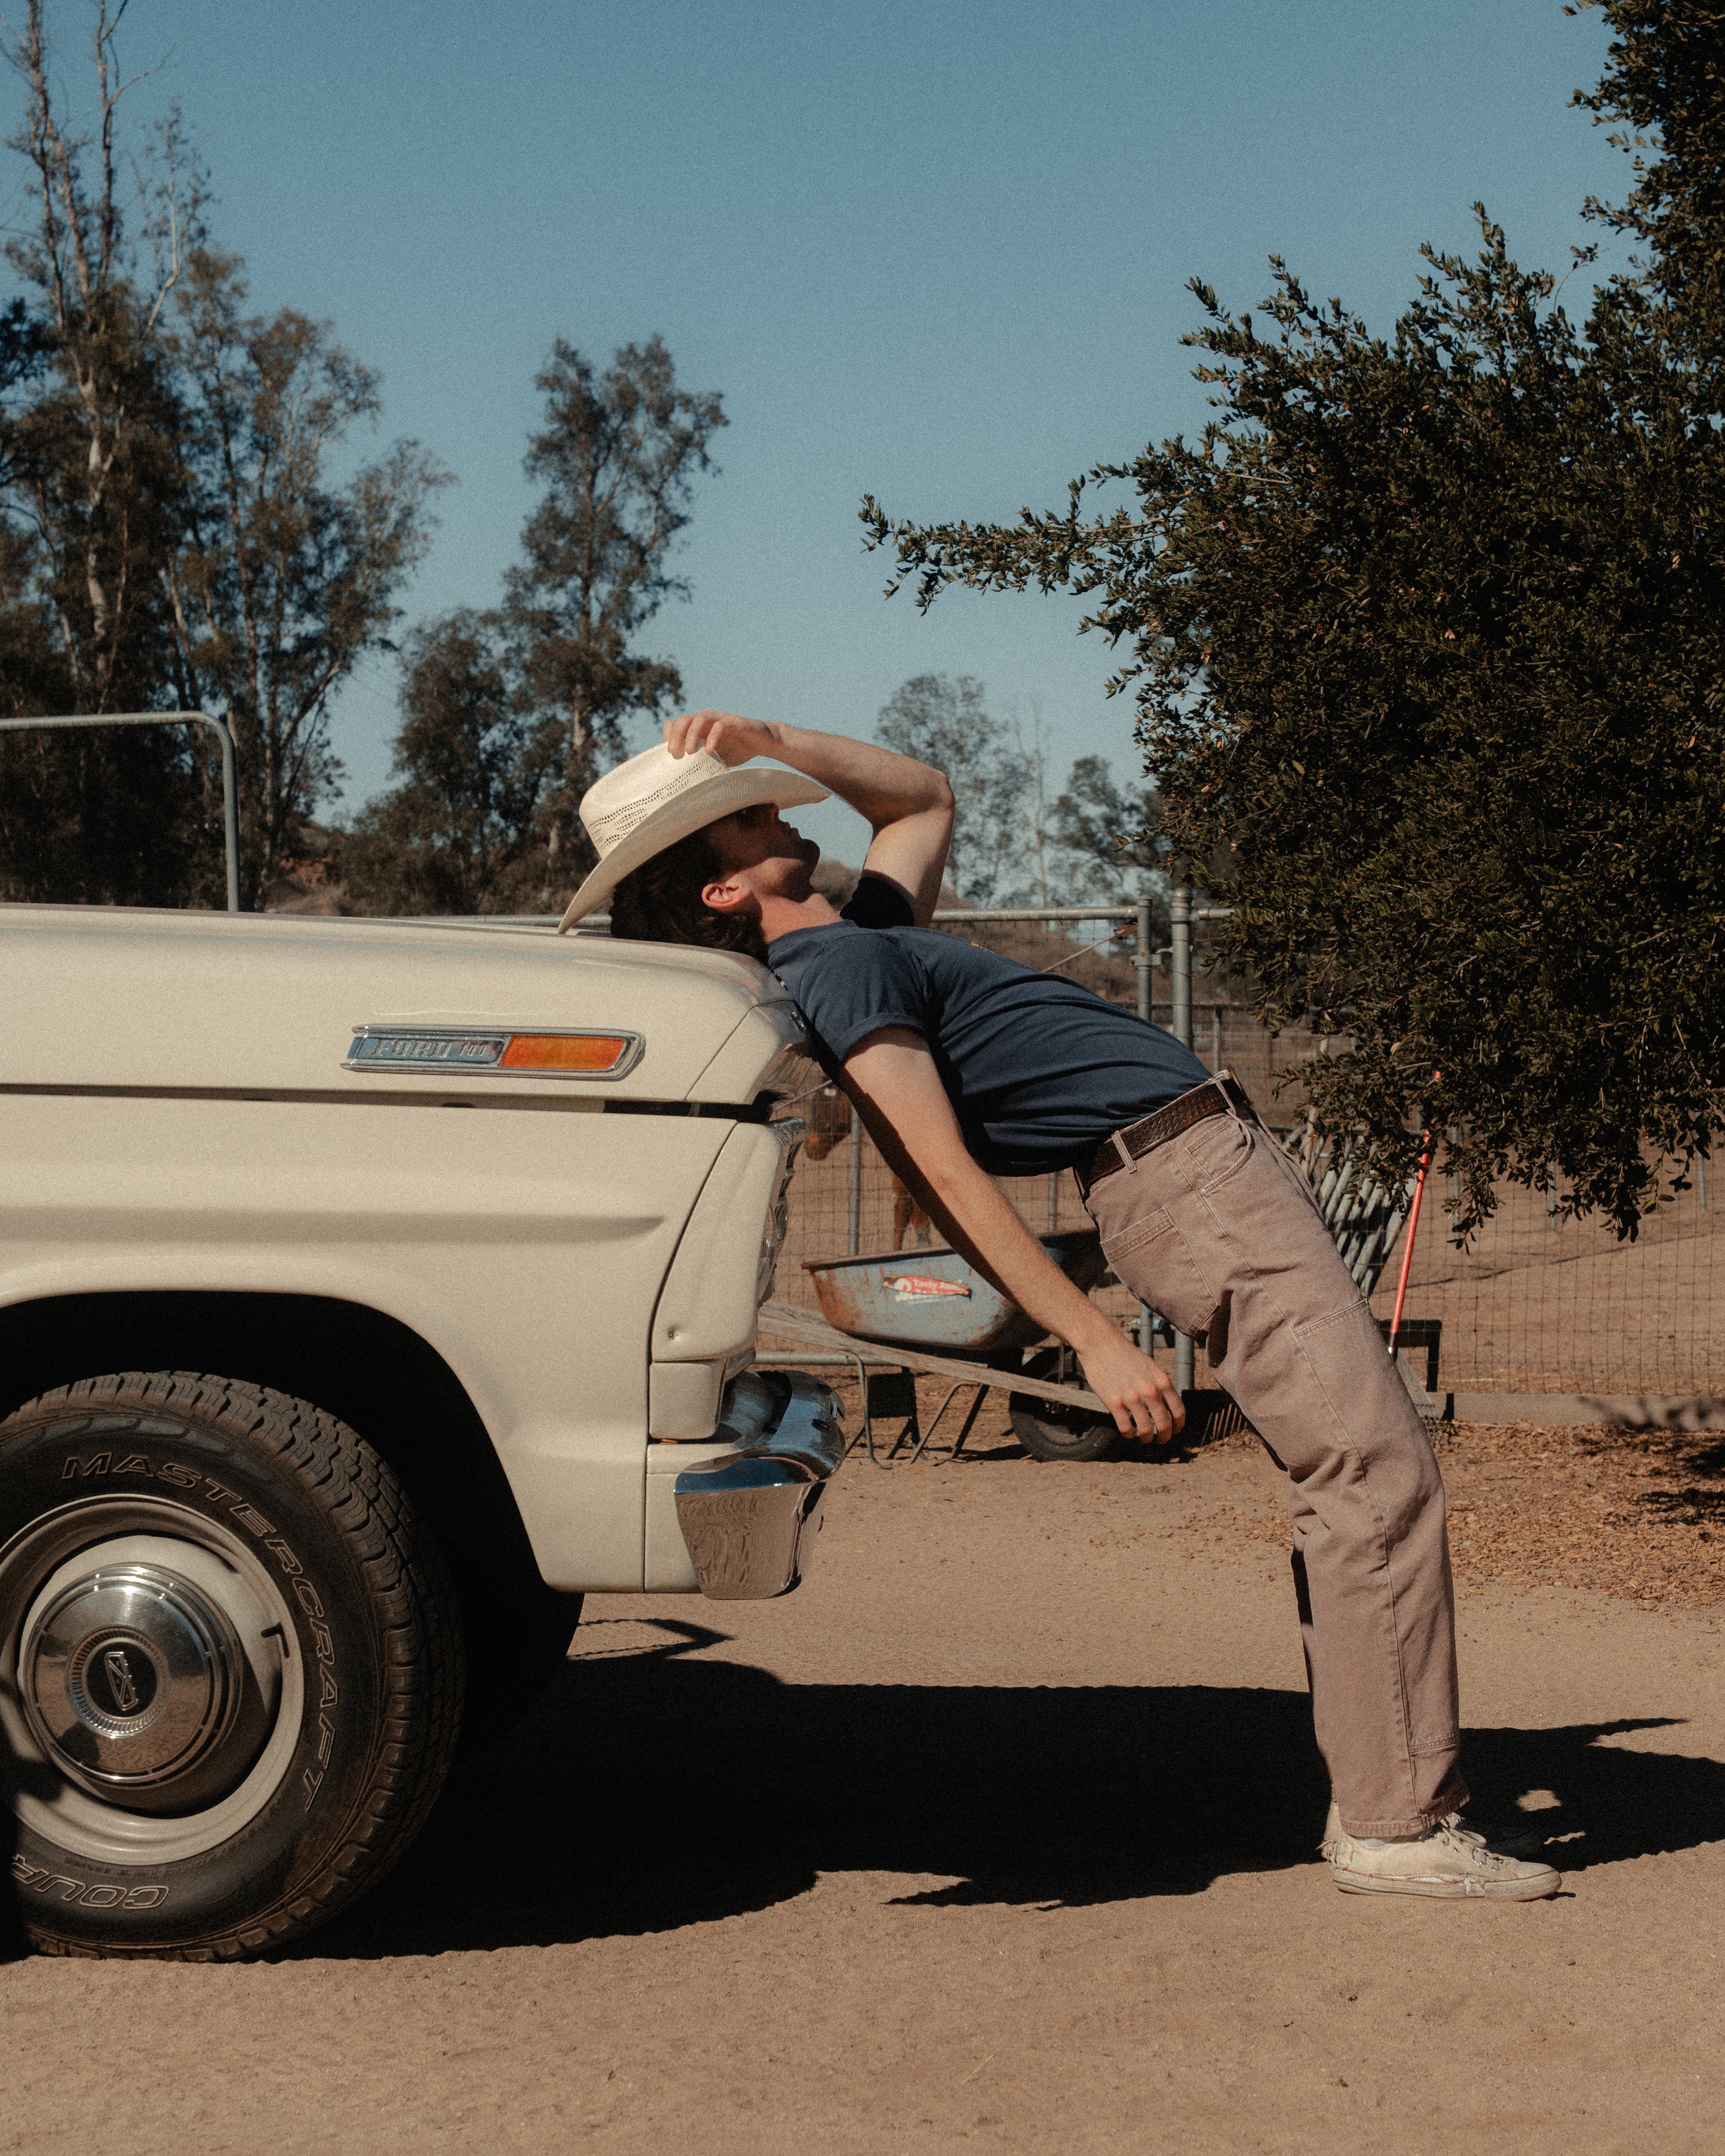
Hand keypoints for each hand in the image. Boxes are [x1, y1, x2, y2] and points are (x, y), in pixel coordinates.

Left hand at [664, 709, 782, 767]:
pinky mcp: (735, 722)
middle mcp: (707, 719)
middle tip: (672, 752)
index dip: (669, 736)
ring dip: (692, 733)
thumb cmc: (735, 750)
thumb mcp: (713, 758)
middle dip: (676, 735)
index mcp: (698, 727)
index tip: (666, 754)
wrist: (761, 742)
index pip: (676, 724)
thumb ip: (699, 763)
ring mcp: (720, 718)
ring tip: (689, 751)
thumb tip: (682, 784)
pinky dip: (713, 737)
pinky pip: (721, 725)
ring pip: (700, 718)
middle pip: (684, 719)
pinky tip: (709, 751)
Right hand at [1073, 1324, 1185, 1443]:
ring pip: (1146, 1430)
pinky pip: (1126, 1428)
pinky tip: (1128, 1433)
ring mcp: (1132, 1397)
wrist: (1101, 1345)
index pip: (1179, 1412)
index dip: (1178, 1426)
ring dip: (1146, 1439)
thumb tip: (1168, 1406)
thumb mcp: (1150, 1367)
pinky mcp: (1114, 1402)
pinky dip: (1129, 1435)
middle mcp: (1150, 1391)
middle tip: (1160, 1440)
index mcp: (1162, 1381)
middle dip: (1164, 1437)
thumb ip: (1160, 1385)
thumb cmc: (1126, 1356)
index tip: (1174, 1431)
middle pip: (1165, 1425)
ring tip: (1143, 1439)